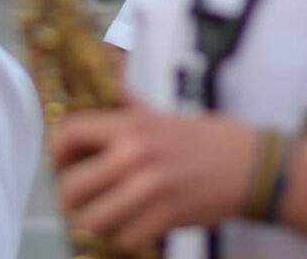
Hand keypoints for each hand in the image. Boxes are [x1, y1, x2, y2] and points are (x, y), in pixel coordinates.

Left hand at [53, 101, 255, 248]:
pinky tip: (136, 224)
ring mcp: (150, 187)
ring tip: (109, 214)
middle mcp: (135, 153)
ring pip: (93, 219)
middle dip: (73, 198)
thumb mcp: (160, 113)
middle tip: (85, 198)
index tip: (66, 163)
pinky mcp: (166, 215)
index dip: (58, 152)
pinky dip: (126, 236)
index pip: (69, 133)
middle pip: (71, 187)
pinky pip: (124, 237)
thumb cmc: (201, 138)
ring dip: (97, 222)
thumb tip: (98, 69)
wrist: (248, 164)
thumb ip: (125, 103)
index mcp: (131, 124)